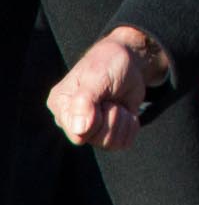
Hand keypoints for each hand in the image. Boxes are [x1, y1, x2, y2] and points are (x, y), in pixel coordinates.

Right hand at [47, 26, 165, 149]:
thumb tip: (79, 130)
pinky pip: (124, 142)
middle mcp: (72, 121)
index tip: (102, 100)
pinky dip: (131, 125)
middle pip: (97, 139)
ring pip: (111, 143)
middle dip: (112, 116)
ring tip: (116, 102)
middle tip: (110, 98)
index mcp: (61, 105)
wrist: (129, 61)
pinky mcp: (108, 131)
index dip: (98, 119)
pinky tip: (126, 110)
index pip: (78, 133)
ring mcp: (90, 128)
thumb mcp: (97, 77)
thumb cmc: (108, 63)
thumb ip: (84, 102)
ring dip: (122, 120)